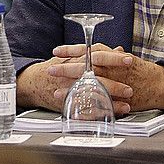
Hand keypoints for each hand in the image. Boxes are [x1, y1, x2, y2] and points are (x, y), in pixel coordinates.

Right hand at [17, 44, 132, 114]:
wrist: (33, 82)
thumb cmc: (56, 67)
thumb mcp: (75, 55)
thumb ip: (99, 53)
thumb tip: (118, 49)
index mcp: (77, 60)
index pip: (97, 56)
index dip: (113, 58)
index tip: (129, 59)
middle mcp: (74, 74)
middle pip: (96, 77)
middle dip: (115, 83)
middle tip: (130, 88)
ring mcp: (70, 89)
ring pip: (93, 95)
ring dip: (110, 101)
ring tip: (126, 105)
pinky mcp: (68, 102)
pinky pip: (85, 109)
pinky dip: (99, 112)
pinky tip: (111, 114)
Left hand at [55, 45, 163, 111]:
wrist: (161, 84)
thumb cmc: (140, 70)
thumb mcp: (123, 58)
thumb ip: (107, 55)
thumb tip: (92, 49)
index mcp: (111, 56)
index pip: (88, 50)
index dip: (70, 50)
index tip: (55, 52)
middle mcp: (112, 67)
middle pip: (85, 66)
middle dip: (66, 68)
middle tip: (50, 69)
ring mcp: (116, 83)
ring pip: (90, 84)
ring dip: (72, 88)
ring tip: (56, 92)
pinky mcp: (120, 98)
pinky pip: (101, 102)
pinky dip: (88, 105)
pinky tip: (76, 108)